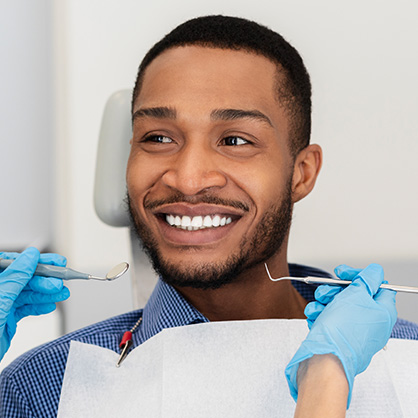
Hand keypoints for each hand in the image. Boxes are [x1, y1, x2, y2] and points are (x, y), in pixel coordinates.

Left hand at [0, 247, 69, 360]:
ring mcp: (2, 304)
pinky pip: (27, 308)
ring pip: (29, 293)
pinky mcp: (8, 318)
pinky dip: (40, 307)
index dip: (34, 260)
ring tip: (62, 293)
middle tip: (60, 280)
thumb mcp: (0, 299)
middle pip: (24, 277)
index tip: (52, 261)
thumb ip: (16, 277)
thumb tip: (30, 256)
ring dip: (47, 293)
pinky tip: (50, 305)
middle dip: (45, 279)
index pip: (13, 262)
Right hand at [285, 263, 396, 406]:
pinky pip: (327, 319)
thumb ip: (366, 279)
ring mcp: (352, 331)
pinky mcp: (337, 338)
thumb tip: (374, 271)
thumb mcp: (357, 295)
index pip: (378, 286)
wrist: (325, 359)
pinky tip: (314, 317)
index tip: (343, 274)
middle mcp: (370, 322)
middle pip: (353, 295)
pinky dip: (319, 315)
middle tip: (326, 291)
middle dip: (335, 290)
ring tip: (317, 306)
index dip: (360, 276)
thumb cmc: (343, 331)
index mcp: (382, 312)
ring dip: (323, 301)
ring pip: (337, 306)